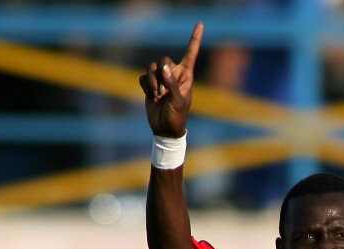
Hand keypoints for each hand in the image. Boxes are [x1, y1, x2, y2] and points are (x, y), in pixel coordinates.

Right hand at [140, 22, 203, 137]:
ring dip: (153, 82)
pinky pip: (143, 77)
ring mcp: (162, 79)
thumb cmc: (177, 116)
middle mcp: (174, 74)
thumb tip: (163, 67)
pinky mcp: (150, 85)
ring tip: (158, 96)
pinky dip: (145, 86)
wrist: (164, 129)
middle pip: (164, 60)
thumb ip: (172, 83)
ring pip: (151, 68)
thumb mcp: (178, 100)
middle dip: (162, 76)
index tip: (200, 24)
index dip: (195, 39)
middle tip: (164, 93)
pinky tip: (151, 97)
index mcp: (186, 75)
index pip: (191, 53)